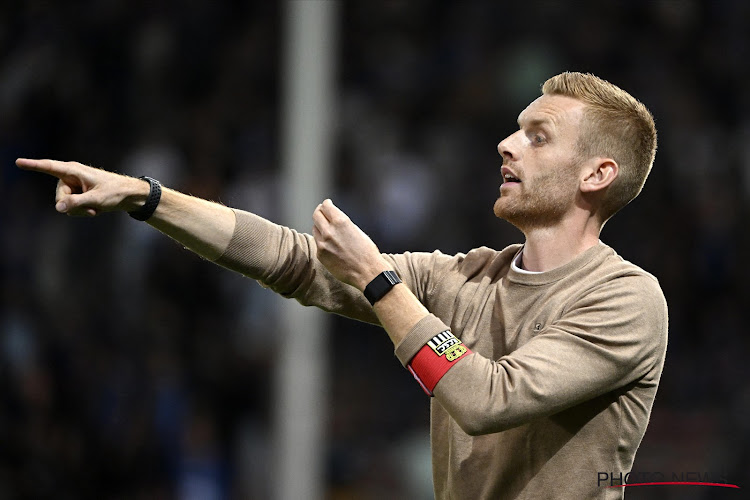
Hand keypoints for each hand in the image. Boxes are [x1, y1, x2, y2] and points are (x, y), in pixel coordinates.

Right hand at [16, 158, 146, 216]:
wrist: (129, 196)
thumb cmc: (115, 193)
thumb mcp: (96, 199)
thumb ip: (76, 203)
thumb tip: (58, 208)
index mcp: (74, 171)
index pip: (49, 167)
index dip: (33, 165)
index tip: (18, 162)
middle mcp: (71, 177)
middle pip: (59, 197)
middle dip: (72, 206)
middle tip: (91, 209)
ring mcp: (74, 186)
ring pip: (65, 205)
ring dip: (80, 210)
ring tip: (96, 208)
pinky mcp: (78, 194)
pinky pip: (72, 208)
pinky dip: (83, 211)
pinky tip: (96, 210)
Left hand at [312, 199, 390, 290]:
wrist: (367, 272)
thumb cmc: (366, 252)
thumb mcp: (356, 231)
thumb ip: (342, 223)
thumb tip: (333, 219)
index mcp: (341, 222)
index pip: (325, 206)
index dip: (326, 204)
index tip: (326, 204)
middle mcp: (329, 231)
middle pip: (316, 215)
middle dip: (320, 212)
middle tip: (322, 213)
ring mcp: (322, 243)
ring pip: (315, 229)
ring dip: (320, 227)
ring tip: (328, 230)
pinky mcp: (320, 255)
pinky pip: (317, 242)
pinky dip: (322, 240)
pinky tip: (330, 244)